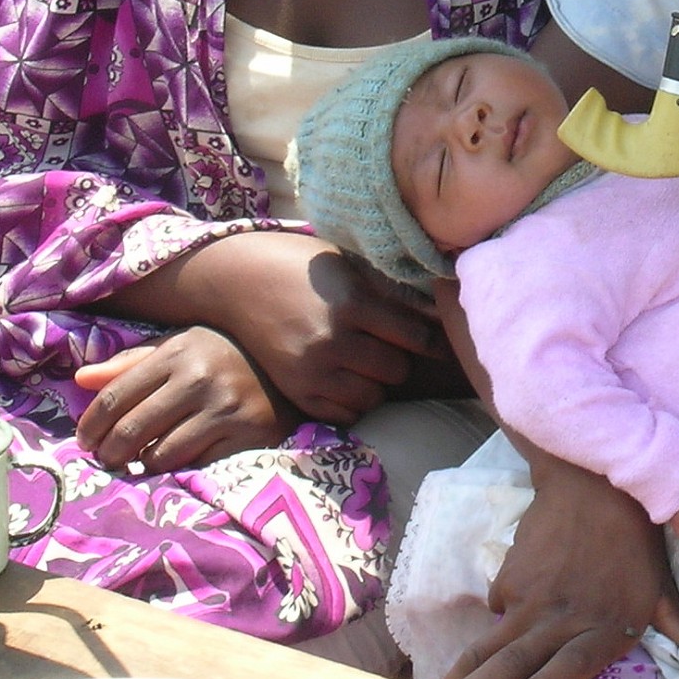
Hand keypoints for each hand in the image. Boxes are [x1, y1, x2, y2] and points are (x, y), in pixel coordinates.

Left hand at [73, 327, 292, 472]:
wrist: (295, 364)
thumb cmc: (224, 355)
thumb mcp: (180, 347)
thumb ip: (130, 364)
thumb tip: (81, 380)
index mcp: (176, 352)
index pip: (115, 396)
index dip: (91, 425)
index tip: (85, 441)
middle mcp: (199, 378)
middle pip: (131, 430)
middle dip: (109, 453)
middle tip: (106, 460)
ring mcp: (225, 408)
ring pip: (160, 455)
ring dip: (143, 464)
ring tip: (140, 462)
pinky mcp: (248, 435)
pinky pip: (195, 466)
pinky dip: (179, 469)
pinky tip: (177, 462)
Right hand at [192, 233, 447, 426]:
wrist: (237, 281)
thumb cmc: (300, 265)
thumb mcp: (349, 266)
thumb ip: (390, 292)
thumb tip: (439, 312)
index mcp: (352, 303)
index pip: (414, 335)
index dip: (433, 340)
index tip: (441, 342)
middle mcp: (333, 341)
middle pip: (396, 370)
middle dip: (401, 359)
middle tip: (392, 347)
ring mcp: (312, 371)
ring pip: (373, 396)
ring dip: (378, 382)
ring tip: (367, 363)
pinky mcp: (296, 391)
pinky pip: (345, 413)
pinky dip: (353, 401)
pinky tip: (348, 379)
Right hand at [438, 457, 678, 678]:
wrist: (594, 484)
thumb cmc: (635, 541)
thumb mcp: (660, 585)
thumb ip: (675, 624)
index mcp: (607, 624)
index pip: (573, 664)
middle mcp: (566, 617)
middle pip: (516, 664)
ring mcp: (534, 598)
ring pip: (492, 646)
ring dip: (461, 677)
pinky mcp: (511, 578)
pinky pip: (499, 610)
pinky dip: (495, 624)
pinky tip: (490, 633)